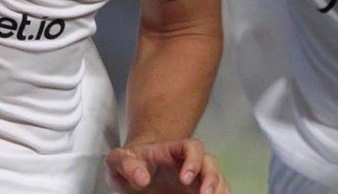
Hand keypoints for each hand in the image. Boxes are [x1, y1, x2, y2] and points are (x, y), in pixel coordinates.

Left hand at [106, 139, 228, 193]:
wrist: (135, 171)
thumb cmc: (129, 164)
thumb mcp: (118, 161)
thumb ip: (124, 163)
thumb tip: (142, 178)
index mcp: (172, 150)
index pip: (192, 147)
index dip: (193, 161)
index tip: (185, 178)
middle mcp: (189, 162)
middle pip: (210, 162)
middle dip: (212, 178)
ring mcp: (195, 178)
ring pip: (218, 178)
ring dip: (219, 189)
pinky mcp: (196, 191)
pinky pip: (217, 191)